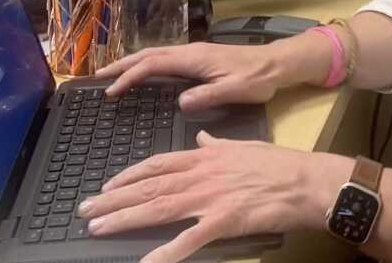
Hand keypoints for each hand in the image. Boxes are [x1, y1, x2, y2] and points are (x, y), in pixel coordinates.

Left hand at [78, 131, 350, 262]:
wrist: (306, 181)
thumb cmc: (280, 164)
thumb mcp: (244, 146)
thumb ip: (218, 145)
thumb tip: (202, 139)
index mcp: (206, 157)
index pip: (158, 164)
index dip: (128, 175)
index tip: (107, 185)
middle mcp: (201, 175)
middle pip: (149, 186)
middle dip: (114, 199)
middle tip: (85, 210)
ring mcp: (210, 198)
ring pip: (158, 208)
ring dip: (125, 218)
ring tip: (98, 227)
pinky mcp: (224, 222)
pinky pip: (189, 240)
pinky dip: (166, 253)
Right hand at [94, 42, 282, 109]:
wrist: (276, 64)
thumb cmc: (257, 78)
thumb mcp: (234, 90)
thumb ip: (208, 96)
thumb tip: (181, 103)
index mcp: (193, 58)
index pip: (153, 64)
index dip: (130, 76)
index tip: (111, 90)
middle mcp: (190, 52)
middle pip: (148, 54)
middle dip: (122, 64)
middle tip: (97, 76)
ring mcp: (194, 54)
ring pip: (155, 55)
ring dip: (132, 63)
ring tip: (112, 74)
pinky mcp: (199, 59)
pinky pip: (164, 59)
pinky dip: (147, 64)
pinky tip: (144, 74)